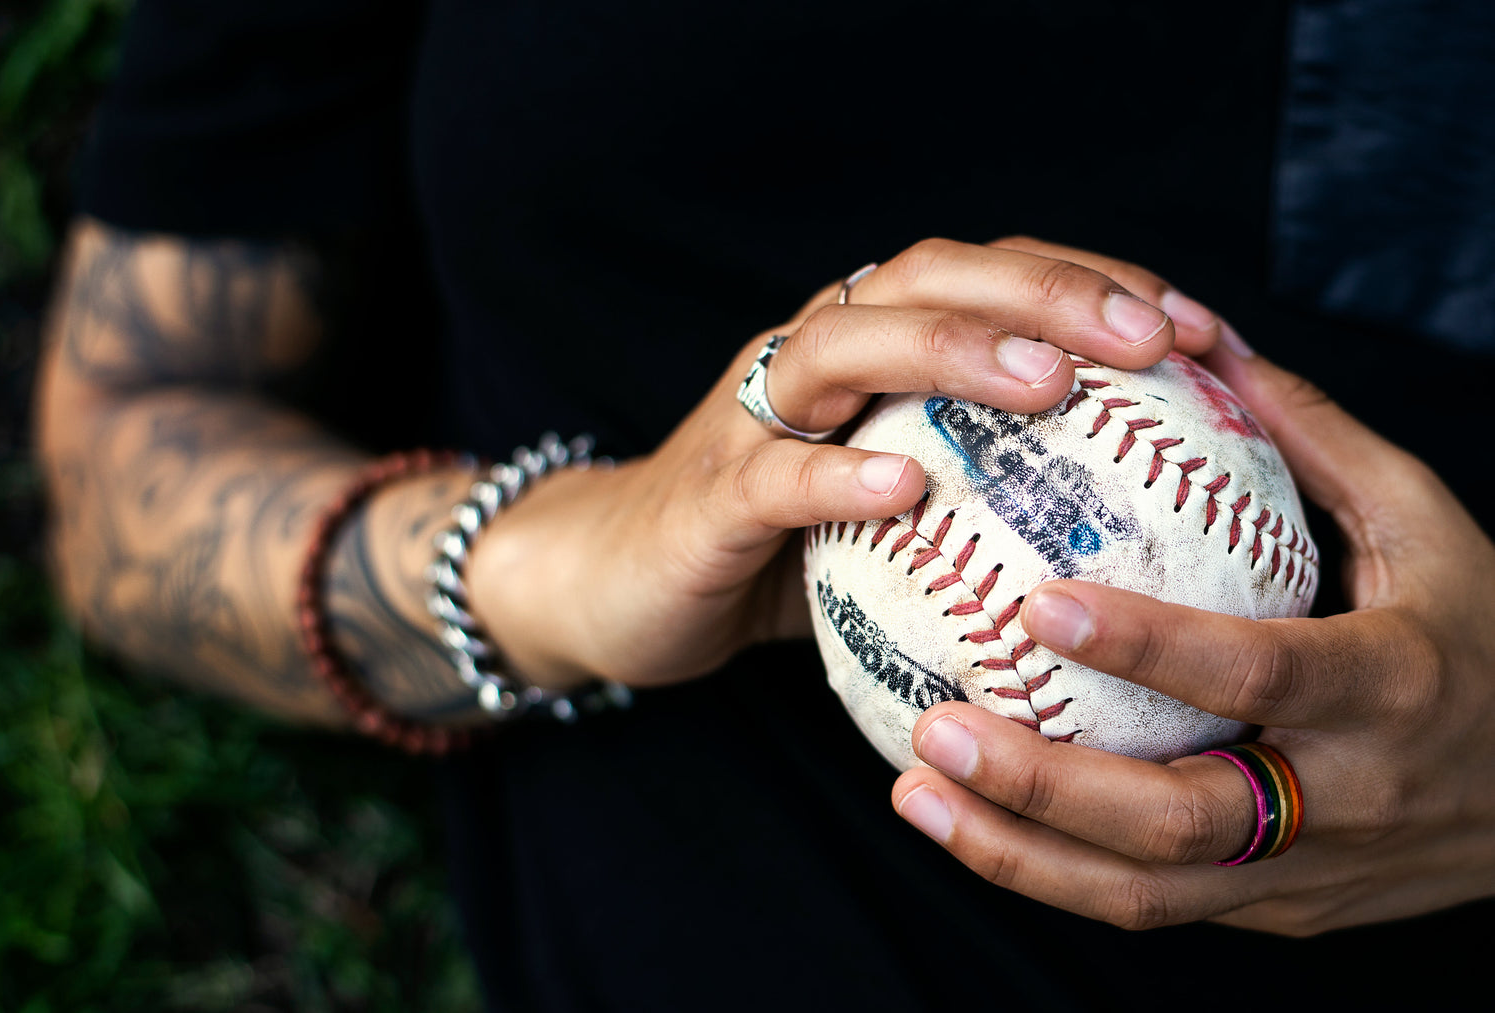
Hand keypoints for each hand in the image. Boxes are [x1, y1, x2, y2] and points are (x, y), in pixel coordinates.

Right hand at [466, 237, 1227, 689]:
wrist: (613, 581)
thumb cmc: (773, 550)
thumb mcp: (886, 511)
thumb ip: (976, 495)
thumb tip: (1132, 529)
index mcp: (867, 350)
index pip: (986, 280)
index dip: (1091, 287)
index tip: (1200, 331)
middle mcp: (811, 357)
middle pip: (923, 280)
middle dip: (1043, 293)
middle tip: (1153, 340)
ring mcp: (752, 417)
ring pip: (844, 346)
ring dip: (949, 350)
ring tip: (1047, 381)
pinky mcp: (707, 494)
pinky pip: (773, 476)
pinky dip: (835, 477)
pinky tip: (904, 489)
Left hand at [891, 334, 1494, 933]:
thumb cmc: (1486, 632)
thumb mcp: (1425, 522)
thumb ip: (1309, 438)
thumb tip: (1198, 336)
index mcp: (1389, 686)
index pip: (1256, 672)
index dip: (1147, 646)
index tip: (1038, 602)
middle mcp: (1346, 798)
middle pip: (1177, 821)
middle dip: (1042, 785)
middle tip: (933, 727)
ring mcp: (1310, 875)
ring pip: (1146, 893)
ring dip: (1016, 852)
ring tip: (912, 791)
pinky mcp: (1280, 914)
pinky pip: (1152, 904)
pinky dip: (1049, 872)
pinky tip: (966, 820)